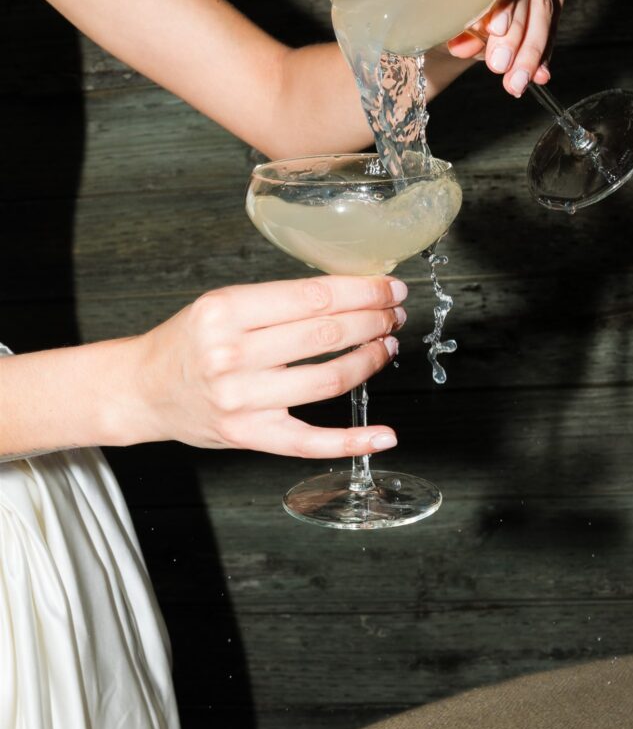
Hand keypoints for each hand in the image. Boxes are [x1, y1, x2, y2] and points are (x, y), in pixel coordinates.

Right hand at [133, 276, 405, 456]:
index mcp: (226, 311)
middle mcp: (232, 355)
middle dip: (373, 319)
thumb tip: (348, 292)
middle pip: (326, 334)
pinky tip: (385, 434)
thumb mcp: (221, 304)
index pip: (313, 296)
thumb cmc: (188, 342)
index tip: (388, 286)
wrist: (143, 389)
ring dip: (370, 360)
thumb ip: (276, 301)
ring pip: (328, 379)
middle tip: (394, 312)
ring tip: (387, 345)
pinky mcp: (250, 435)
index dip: (362, 291)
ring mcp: (242, 400)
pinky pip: (311, 442)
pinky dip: (354, 441)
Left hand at [446, 0, 566, 96]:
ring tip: (514, 79)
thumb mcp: (430, 6)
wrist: (452, 18)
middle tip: (499, 61)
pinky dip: (542, 50)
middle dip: (511, 26)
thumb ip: (446, 15)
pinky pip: (552, 17)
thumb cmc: (436, 4)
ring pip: (541, 0)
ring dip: (529, 46)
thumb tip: (466, 40)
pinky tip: (536, 74)